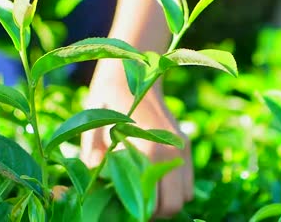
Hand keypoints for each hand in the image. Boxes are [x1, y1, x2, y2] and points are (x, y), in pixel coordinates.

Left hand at [80, 59, 192, 216]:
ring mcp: (182, 147)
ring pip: (186, 193)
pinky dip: (175, 186)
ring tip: (147, 194)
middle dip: (157, 212)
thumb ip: (96, 166)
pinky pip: (187, 177)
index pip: (160, 205)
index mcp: (151, 153)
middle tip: (136, 208)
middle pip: (177, 204)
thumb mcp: (93, 135)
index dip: (144, 215)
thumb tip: (98, 193)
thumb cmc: (106, 104)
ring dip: (168, 199)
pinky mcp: (184, 142)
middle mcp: (173, 153)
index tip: (127, 212)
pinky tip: (155, 178)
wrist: (132, 73)